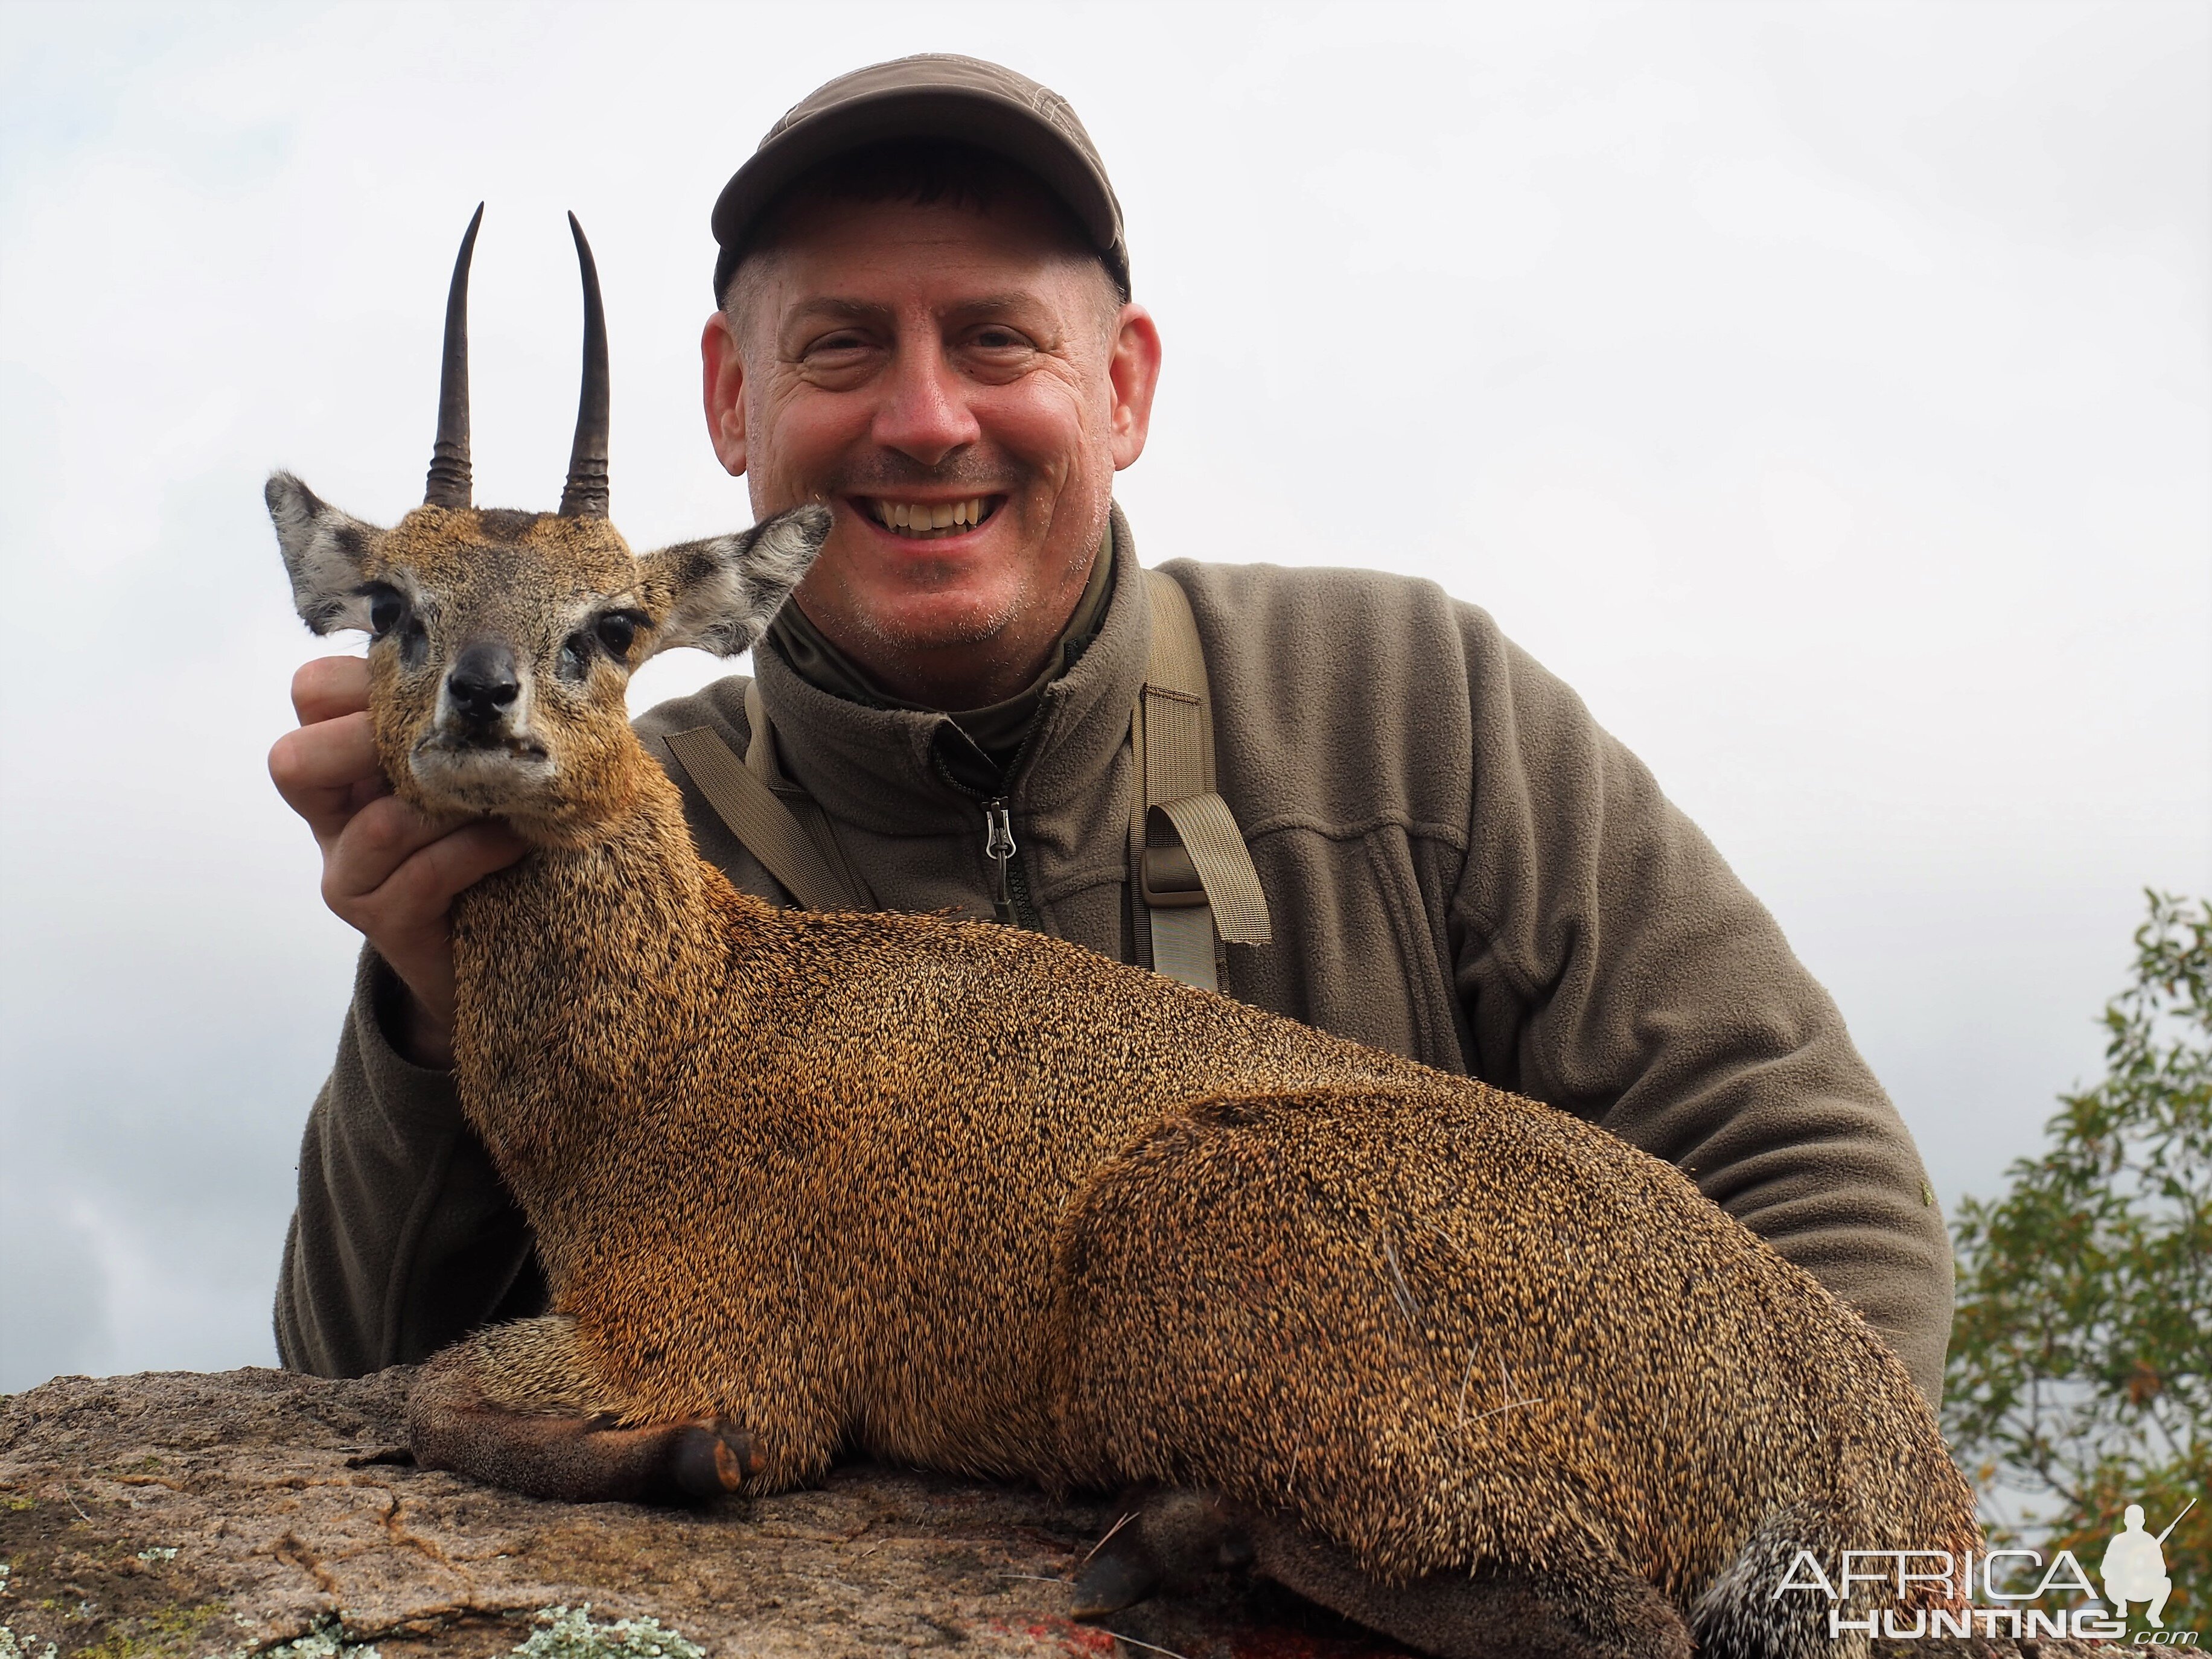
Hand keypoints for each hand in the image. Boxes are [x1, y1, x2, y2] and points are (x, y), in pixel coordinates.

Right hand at [269, 657, 525, 1067]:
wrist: (506, 929)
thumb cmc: (491, 823)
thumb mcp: (470, 756)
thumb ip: (461, 714)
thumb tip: (507, 650)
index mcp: (344, 756)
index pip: (313, 691)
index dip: (363, 678)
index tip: (438, 686)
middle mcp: (332, 813)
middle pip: (295, 760)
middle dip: (373, 745)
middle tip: (449, 745)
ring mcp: (349, 873)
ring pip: (379, 824)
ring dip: (454, 806)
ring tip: (508, 797)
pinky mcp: (382, 922)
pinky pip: (423, 876)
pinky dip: (477, 850)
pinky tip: (516, 839)